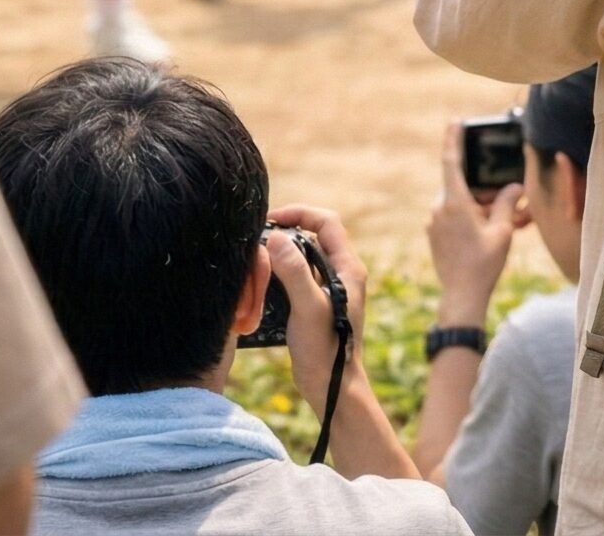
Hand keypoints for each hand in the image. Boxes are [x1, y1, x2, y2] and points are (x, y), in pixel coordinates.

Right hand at [267, 204, 373, 422]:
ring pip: (302, 259)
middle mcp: (342, 274)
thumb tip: (276, 237)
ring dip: (280, 256)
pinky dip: (278, 276)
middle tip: (257, 241)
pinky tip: (259, 287)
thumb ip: (295, 272)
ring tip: (255, 262)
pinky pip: (296, 279)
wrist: (332, 389)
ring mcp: (330, 290)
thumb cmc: (326, 350)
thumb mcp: (309, 308)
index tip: (271, 220)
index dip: (300, 213)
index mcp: (349, 268)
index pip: (327, 222)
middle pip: (312, 237)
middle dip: (285, 234)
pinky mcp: (316, 305)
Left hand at [427, 121, 526, 326]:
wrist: (461, 297)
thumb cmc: (483, 264)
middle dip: (488, 191)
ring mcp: (435, 223)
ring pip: (463, 204)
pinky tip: (494, 231)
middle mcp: (440, 209)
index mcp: (454, 203)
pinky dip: (474, 219)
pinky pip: (456, 218)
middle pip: (466, 187)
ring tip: (512, 222)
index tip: (456, 121)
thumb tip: (513, 188)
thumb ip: (506, 204)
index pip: (451, 162)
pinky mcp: (436, 235)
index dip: (454, 139)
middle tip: (512, 198)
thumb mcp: (501, 232)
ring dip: (484, 207)